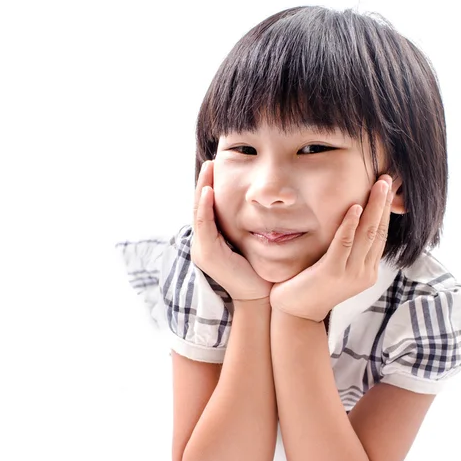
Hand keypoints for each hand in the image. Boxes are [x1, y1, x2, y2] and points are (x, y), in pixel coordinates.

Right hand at [190, 161, 272, 300]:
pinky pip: (204, 225)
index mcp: (212, 241)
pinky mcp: (208, 254)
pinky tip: (209, 191)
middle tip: (211, 162)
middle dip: (205, 183)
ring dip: (203, 189)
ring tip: (208, 169)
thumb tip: (259, 208)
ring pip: (199, 213)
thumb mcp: (252, 243)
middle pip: (200, 207)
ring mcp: (203, 250)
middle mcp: (203, 244)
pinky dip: (205, 207)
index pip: (208, 210)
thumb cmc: (260, 272)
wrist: (260, 297)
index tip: (217, 168)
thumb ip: (249, 228)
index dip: (210, 188)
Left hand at [269, 175, 393, 321]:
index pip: (381, 235)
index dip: (385, 210)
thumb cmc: (312, 286)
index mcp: (367, 270)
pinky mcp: (331, 273)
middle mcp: (364, 273)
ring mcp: (350, 274)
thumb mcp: (336, 266)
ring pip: (366, 235)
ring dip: (373, 207)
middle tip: (388, 179)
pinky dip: (350, 224)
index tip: (388, 188)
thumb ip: (347, 249)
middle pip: (378, 231)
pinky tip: (354, 207)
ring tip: (378, 185)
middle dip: (384, 203)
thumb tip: (354, 222)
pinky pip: (343, 244)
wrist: (295, 314)